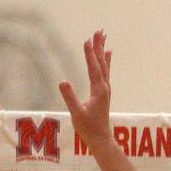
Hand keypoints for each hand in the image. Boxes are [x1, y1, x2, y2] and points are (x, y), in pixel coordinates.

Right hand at [59, 30, 112, 148]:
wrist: (100, 139)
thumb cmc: (88, 128)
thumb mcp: (76, 113)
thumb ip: (70, 98)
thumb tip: (62, 82)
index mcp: (99, 91)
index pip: (93, 68)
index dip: (89, 54)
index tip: (86, 40)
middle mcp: (104, 87)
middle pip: (101, 62)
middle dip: (99, 46)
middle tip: (99, 30)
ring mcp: (105, 89)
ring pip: (104, 65)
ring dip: (102, 50)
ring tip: (102, 36)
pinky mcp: (103, 92)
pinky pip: (105, 71)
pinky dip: (106, 60)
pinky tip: (108, 53)